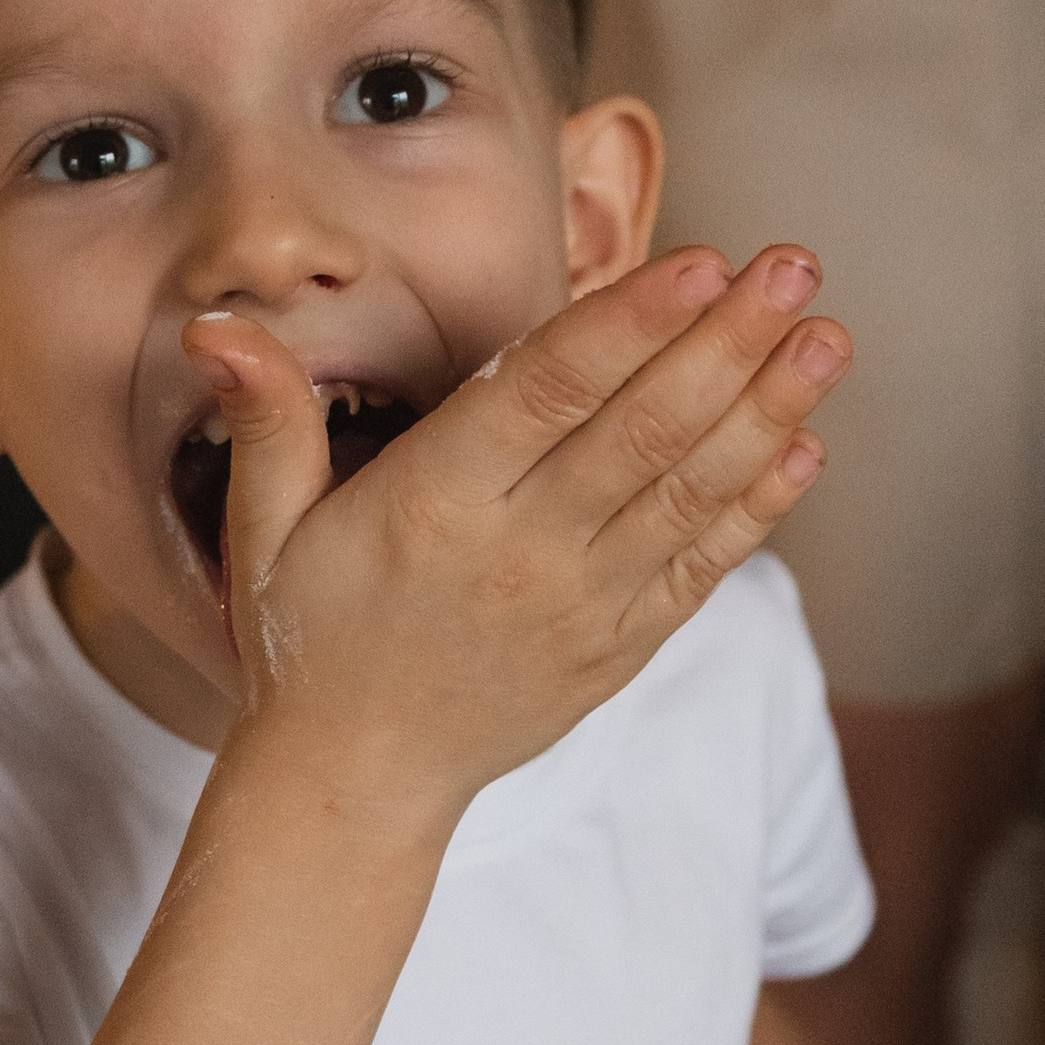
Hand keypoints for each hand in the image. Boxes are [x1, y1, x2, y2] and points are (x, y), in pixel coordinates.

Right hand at [186, 244, 847, 829]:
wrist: (356, 781)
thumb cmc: (310, 638)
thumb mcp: (265, 529)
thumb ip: (266, 420)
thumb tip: (217, 322)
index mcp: (435, 507)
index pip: (546, 397)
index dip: (629, 326)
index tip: (702, 262)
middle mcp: (520, 554)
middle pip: (641, 433)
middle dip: (727, 344)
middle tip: (794, 265)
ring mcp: (581, 606)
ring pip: (688, 495)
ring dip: (766, 411)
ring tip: (827, 337)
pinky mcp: (618, 648)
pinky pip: (700, 569)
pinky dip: (756, 507)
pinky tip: (803, 442)